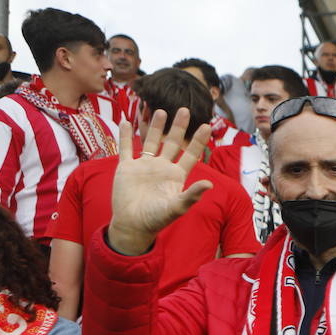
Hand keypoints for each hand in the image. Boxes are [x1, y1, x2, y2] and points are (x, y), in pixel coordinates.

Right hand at [108, 109, 212, 253]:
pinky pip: (126, 148)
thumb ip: (192, 195)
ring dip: (155, 126)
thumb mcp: (177, 207)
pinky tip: (126, 121)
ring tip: (160, 110)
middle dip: (178, 127)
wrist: (133, 225)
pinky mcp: (127, 168)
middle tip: (184, 109)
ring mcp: (144, 166)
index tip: (207, 125)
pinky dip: (125, 135)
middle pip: (172, 142)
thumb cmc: (157, 219)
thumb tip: (209, 184)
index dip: (198, 140)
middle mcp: (162, 167)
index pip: (190, 154)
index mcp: (176, 175)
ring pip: (150, 141)